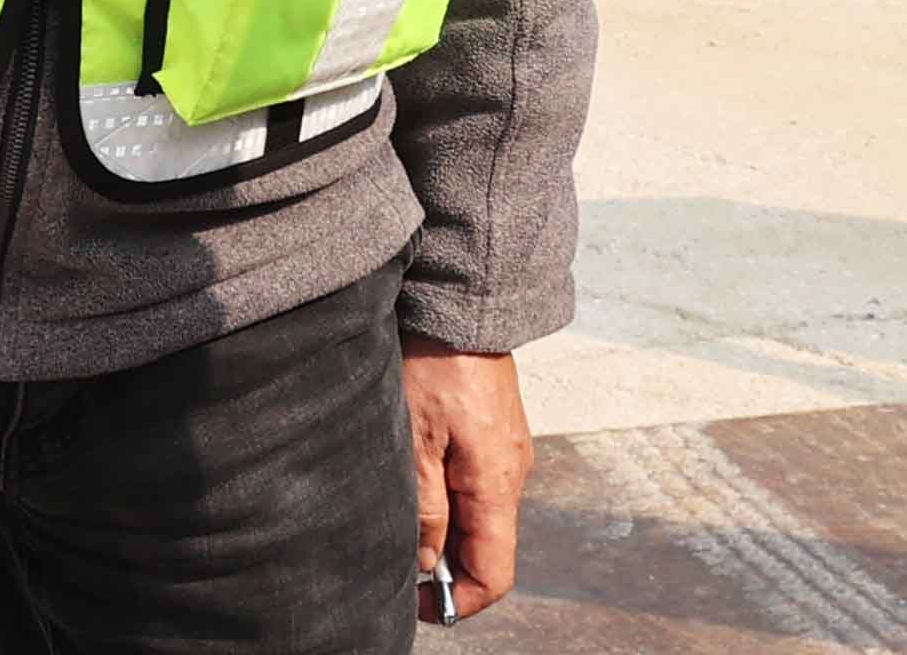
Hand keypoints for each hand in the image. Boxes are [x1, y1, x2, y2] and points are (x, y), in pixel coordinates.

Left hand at [401, 347, 530, 616]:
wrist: (465, 304)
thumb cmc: (435, 365)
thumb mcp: (414, 441)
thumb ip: (425, 508)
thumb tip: (427, 563)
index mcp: (496, 484)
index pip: (493, 574)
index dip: (456, 603)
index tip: (414, 601)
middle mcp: (512, 475)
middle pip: (487, 550)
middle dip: (444, 567)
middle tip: (394, 554)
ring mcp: (508, 455)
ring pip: (481, 518)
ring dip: (445, 529)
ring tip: (400, 506)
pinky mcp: (498, 437)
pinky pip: (479, 486)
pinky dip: (450, 498)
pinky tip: (418, 474)